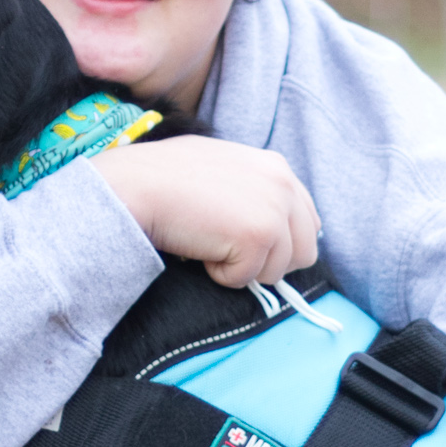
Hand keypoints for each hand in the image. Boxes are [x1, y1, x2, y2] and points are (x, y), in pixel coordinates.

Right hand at [90, 134, 319, 287]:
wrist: (137, 185)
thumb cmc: (163, 177)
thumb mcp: (220, 168)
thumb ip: (251, 189)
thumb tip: (264, 223)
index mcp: (277, 167)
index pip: (308, 222)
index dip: (280, 244)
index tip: (248, 246)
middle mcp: (284, 185)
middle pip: (305, 252)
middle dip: (268, 262)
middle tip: (227, 250)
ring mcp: (275, 211)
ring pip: (277, 271)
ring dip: (241, 268)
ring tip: (208, 241)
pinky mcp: (259, 237)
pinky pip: (245, 279)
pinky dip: (219, 274)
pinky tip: (199, 248)